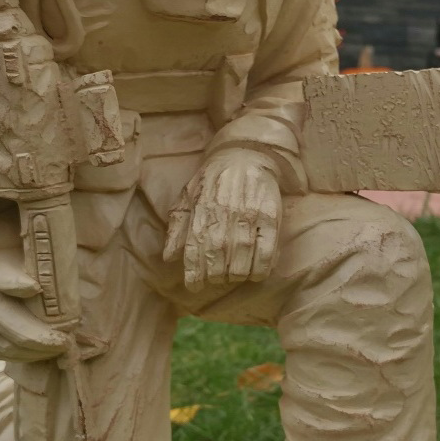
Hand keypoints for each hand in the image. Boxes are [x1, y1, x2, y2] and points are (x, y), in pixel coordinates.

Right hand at [0, 248, 68, 362]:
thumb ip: (14, 278)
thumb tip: (35, 289)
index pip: (20, 332)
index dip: (45, 340)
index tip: (66, 339)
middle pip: (15, 347)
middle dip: (43, 350)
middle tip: (67, 347)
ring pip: (6, 353)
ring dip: (33, 356)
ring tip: (55, 350)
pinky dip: (19, 355)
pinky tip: (36, 352)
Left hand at [164, 150, 281, 291]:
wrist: (245, 154)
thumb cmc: (213, 179)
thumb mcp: (188, 197)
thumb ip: (178, 227)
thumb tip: (168, 257)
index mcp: (202, 210)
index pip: (194, 249)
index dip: (194, 273)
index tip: (194, 286)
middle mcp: (225, 213)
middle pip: (218, 257)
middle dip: (215, 276)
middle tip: (216, 280)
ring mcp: (250, 215)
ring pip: (242, 257)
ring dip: (237, 274)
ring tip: (233, 276)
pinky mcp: (271, 216)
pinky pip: (268, 250)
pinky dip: (261, 267)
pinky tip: (256, 273)